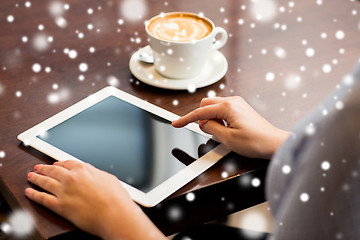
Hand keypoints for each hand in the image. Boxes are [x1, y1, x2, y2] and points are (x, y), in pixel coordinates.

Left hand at [25, 160, 165, 239]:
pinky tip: (29, 192)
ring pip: (44, 182)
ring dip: (35, 178)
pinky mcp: (60, 206)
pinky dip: (34, 195)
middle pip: (52, 170)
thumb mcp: (108, 178)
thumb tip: (92, 174)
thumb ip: (96, 174)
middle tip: (37, 168)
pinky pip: (42, 199)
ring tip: (30, 177)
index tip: (54, 164)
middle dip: (43, 168)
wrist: (115, 214)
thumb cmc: (116, 198)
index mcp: (84, 169)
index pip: (66, 162)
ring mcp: (64, 191)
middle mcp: (71, 178)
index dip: (58, 163)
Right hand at [172, 96, 289, 158]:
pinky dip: (218, 118)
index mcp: (228, 107)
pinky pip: (223, 110)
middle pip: (206, 104)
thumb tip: (202, 124)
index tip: (176, 123)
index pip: (200, 112)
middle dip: (201, 117)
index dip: (186, 119)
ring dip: (211, 118)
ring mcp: (238, 104)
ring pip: (214, 107)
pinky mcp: (241, 109)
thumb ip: (211, 129)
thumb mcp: (227, 139)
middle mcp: (233, 101)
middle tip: (205, 131)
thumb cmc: (256, 141)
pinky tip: (225, 130)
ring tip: (220, 133)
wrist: (274, 143)